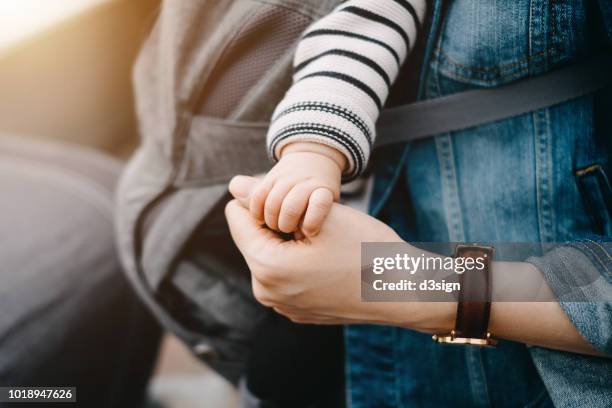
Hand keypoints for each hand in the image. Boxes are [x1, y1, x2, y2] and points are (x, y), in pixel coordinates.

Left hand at [227, 175, 454, 329]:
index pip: (237, 218)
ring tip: (321, 239)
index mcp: (267, 268)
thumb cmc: (365, 249)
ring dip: (286, 241)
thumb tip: (233, 184)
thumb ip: (265, 197)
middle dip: (275, 222)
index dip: (261, 199)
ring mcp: (283, 306)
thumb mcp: (318, 213)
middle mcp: (267, 292)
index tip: (292, 199)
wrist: (403, 291)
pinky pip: (285, 276)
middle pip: (254, 239)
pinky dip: (296, 261)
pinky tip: (326, 258)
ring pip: (270, 256)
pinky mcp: (298, 311)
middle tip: (313, 219)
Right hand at [249, 142, 344, 236]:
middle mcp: (305, 182)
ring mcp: (286, 178)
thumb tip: (298, 237)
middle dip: (287, 225)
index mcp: (323, 190)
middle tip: (288, 230)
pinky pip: (258, 196)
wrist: (312, 160)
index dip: (312, 220)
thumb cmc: (320, 194)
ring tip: (276, 226)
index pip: (319, 204)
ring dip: (271, 221)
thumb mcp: (329, 205)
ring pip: (272, 204)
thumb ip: (315, 222)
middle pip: (291, 208)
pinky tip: (261, 219)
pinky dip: (256, 211)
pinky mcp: (270, 177)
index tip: (309, 231)